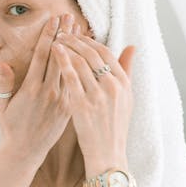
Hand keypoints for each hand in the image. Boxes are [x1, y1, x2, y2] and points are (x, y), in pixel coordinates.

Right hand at [0, 16, 76, 158]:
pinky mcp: (69, 107)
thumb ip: (4, 82)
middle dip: (64, 35)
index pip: (41, 55)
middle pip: (59, 57)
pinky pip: (76, 83)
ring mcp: (61, 100)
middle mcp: (48, 92)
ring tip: (80, 29)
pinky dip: (81, 67)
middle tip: (69, 16)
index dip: (48, 36)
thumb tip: (3, 63)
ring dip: (76, 47)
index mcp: (31, 88)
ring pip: (71, 68)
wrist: (25, 151)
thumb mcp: (0, 103)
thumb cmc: (10, 126)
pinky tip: (86, 55)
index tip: (54, 20)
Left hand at [56, 27, 135, 165]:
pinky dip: (62, 61)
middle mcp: (113, 87)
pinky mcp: (82, 105)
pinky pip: (70, 76)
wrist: (107, 154)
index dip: (90, 41)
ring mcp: (98, 96)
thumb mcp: (127, 98)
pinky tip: (54, 51)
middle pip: (92, 54)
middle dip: (76, 40)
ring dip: (67, 46)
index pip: (106, 53)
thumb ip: (127, 70)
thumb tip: (132, 46)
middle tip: (63, 33)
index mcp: (124, 84)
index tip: (78, 34)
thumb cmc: (114, 126)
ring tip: (56, 39)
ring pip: (80, 61)